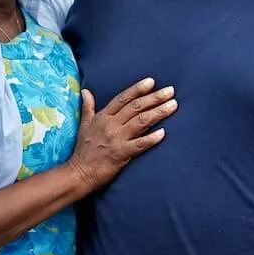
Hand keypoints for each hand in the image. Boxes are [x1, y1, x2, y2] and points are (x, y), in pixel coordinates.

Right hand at [66, 78, 175, 193]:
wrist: (80, 172)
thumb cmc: (83, 150)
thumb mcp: (84, 125)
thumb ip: (88, 107)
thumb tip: (85, 90)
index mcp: (103, 116)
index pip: (123, 98)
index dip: (138, 89)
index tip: (152, 81)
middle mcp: (111, 125)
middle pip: (136, 107)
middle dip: (155, 97)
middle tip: (170, 91)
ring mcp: (117, 139)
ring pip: (141, 121)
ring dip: (159, 112)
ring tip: (173, 105)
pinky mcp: (122, 154)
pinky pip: (139, 144)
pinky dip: (151, 138)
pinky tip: (163, 133)